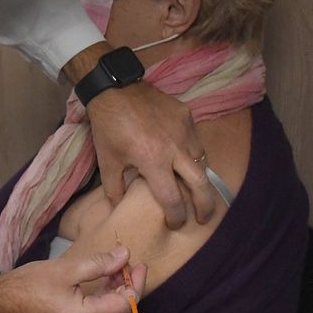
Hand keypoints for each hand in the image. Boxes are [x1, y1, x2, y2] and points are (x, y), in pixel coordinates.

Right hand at [0, 246, 146, 312]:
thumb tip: (124, 255)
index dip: (137, 284)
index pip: (125, 304)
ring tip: (117, 273)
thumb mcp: (64, 269)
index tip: (139, 265)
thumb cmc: (27, 285)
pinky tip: (102, 289)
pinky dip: (106, 308)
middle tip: (132, 269)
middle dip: (132, 292)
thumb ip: (98, 263)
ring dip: (119, 300)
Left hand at [86, 81, 215, 228]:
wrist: (114, 89)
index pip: (173, 199)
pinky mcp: (186, 115)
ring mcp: (184, 130)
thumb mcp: (107, 161)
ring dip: (198, 178)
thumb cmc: (108, 127)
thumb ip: (114, 189)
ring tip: (193, 188)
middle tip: (203, 218)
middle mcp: (175, 148)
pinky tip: (183, 159)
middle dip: (205, 206)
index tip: (175, 223)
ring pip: (201, 161)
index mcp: (153, 161)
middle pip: (201, 184)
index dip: (176, 216)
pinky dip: (192, 154)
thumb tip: (118, 208)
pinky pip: (195, 141)